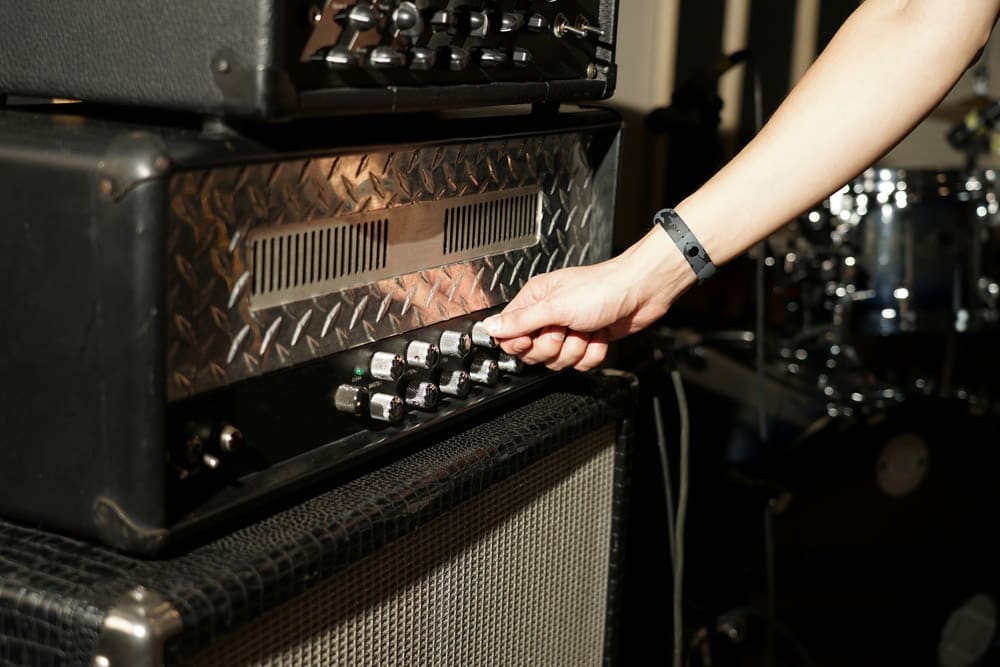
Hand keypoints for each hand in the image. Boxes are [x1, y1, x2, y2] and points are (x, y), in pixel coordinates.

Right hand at [482, 227, 695, 369]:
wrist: (642, 292)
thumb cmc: (603, 288)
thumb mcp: (555, 306)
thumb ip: (521, 321)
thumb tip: (490, 327)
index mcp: (535, 300)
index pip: (510, 334)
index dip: (520, 342)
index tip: (533, 338)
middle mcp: (549, 316)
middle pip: (533, 353)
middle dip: (554, 347)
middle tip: (566, 330)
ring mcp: (569, 331)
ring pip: (557, 361)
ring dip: (576, 350)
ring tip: (587, 329)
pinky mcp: (587, 342)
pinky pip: (580, 364)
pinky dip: (593, 353)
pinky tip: (598, 336)